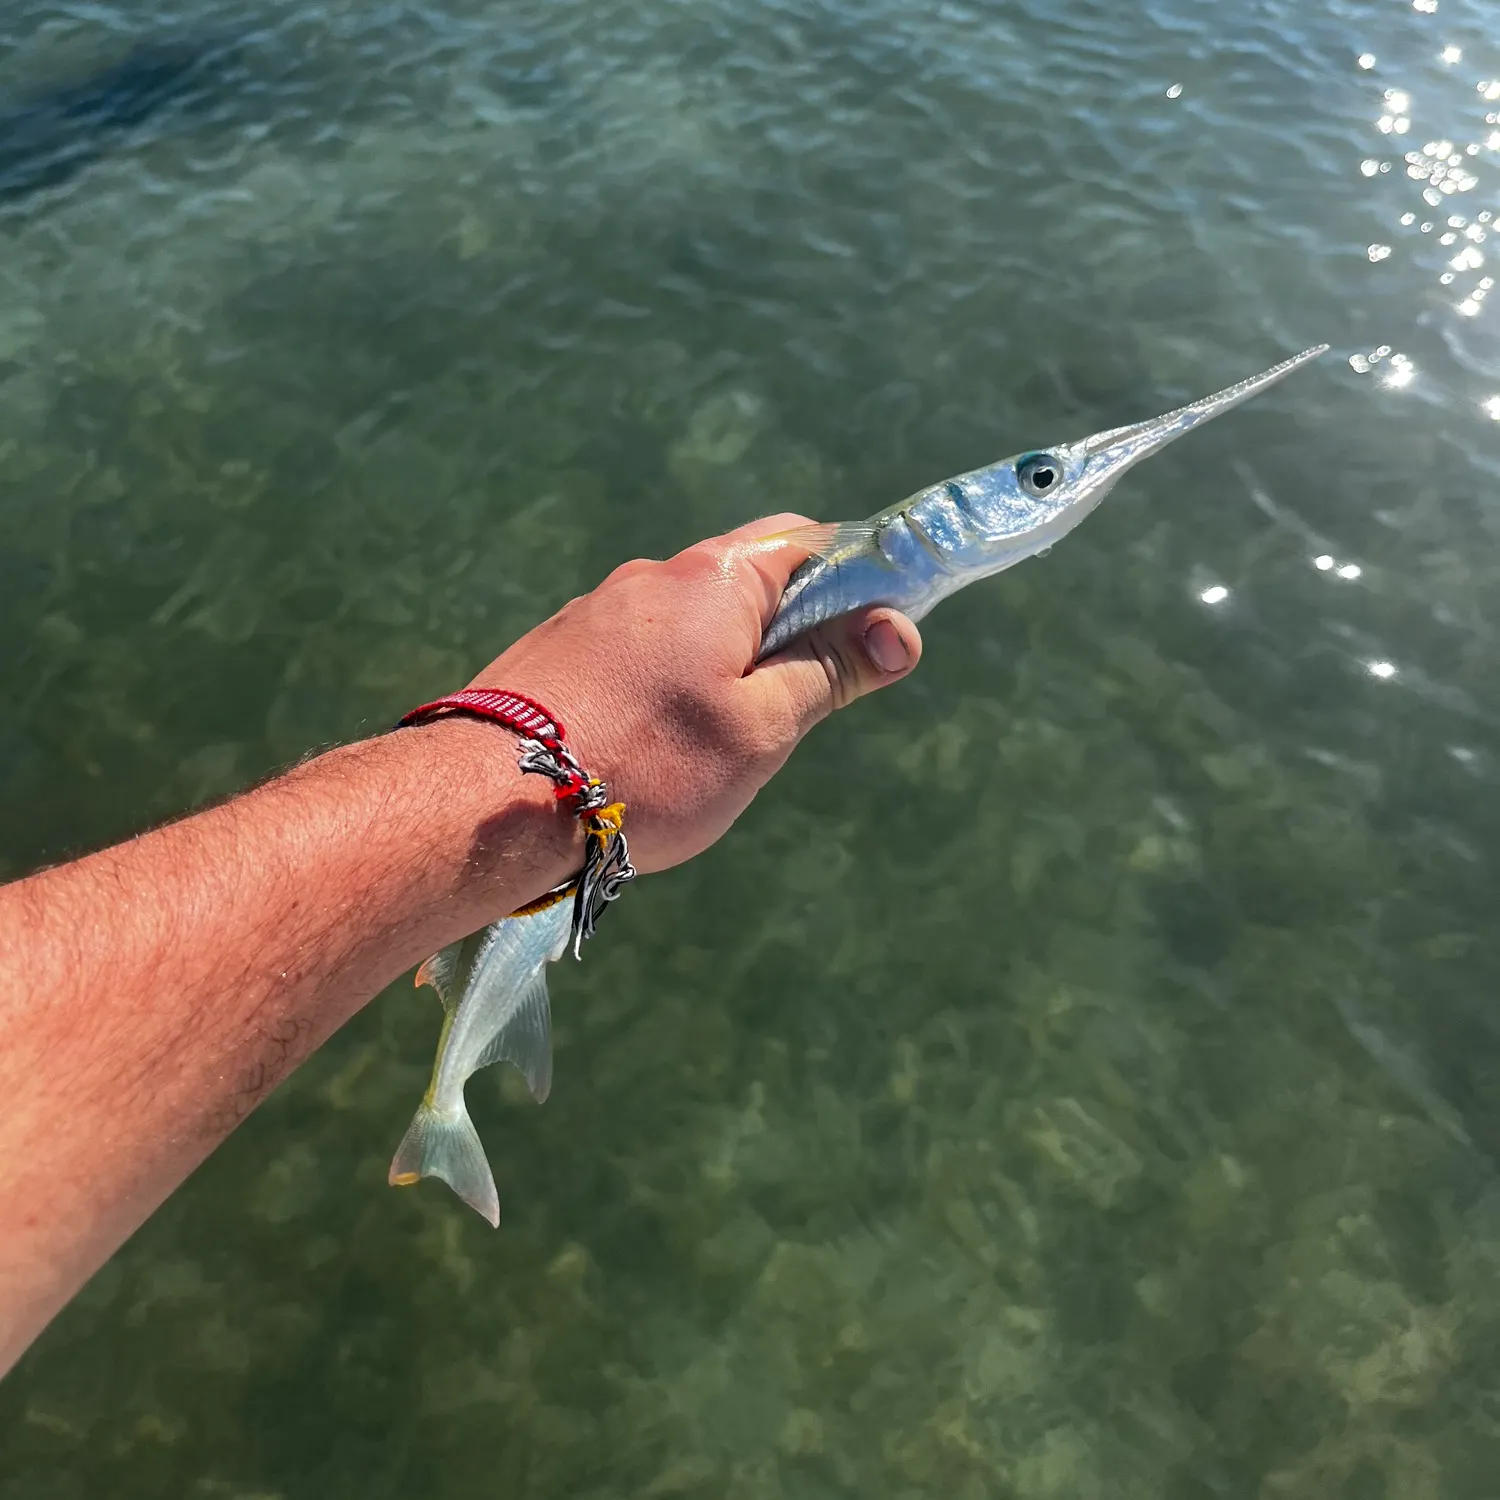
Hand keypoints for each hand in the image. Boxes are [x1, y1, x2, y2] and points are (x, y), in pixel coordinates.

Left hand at [469, 513, 922, 872]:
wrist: (491, 802)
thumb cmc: (648, 765)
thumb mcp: (762, 728)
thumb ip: (830, 671)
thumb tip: (897, 627)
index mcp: (714, 578)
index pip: (806, 542)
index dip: (855, 579)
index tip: (875, 637)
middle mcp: (651, 577)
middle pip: (746, 584)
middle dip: (787, 636)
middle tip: (795, 711)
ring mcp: (595, 612)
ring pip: (688, 625)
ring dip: (722, 668)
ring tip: (714, 748)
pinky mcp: (557, 652)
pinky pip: (637, 653)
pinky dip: (666, 685)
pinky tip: (652, 748)